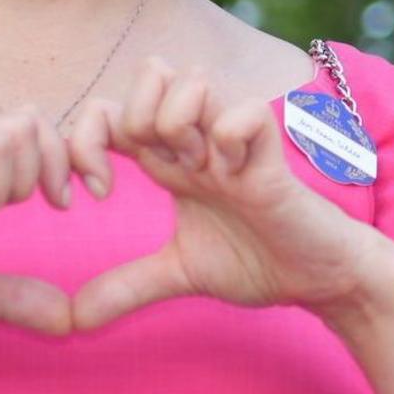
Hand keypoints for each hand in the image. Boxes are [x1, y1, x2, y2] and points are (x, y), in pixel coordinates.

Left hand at [67, 60, 385, 325]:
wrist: (320, 280)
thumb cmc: (259, 261)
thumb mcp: (179, 274)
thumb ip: (127, 287)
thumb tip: (72, 320)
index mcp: (171, 160)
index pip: (112, 111)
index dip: (85, 141)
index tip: (88, 194)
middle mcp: (199, 139)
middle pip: (147, 74)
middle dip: (129, 122)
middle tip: (138, 175)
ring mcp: (235, 143)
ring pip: (191, 80)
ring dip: (178, 125)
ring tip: (193, 171)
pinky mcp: (271, 159)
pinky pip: (242, 115)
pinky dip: (228, 138)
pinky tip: (232, 173)